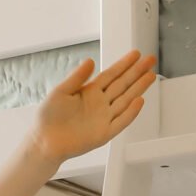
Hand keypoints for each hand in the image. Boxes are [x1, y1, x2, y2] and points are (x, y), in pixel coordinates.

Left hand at [31, 50, 157, 167]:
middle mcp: (100, 103)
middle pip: (122, 85)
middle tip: (151, 60)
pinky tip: (140, 101)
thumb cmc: (49, 117)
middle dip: (137, 72)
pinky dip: (130, 112)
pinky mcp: (104, 133)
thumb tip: (90, 61)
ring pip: (126, 100)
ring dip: (138, 88)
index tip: (136, 54)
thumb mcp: (61, 91)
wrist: (44, 141)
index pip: (111, 75)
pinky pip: (121, 121)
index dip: (124, 64)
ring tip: (151, 75)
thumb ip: (77, 77)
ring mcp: (104, 118)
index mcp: (89, 92)